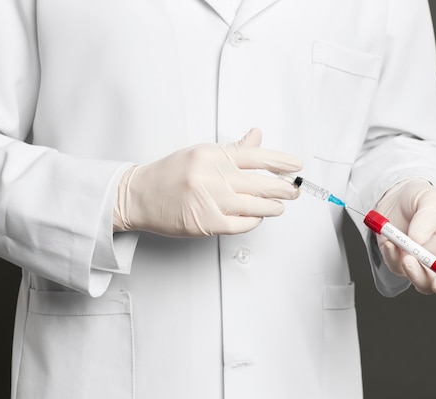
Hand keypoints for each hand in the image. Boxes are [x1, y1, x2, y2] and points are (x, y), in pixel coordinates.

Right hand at [113, 128, 302, 236]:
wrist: (139, 196)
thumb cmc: (170, 174)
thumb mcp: (201, 153)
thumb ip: (233, 149)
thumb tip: (257, 137)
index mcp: (212, 156)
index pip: (256, 156)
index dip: (281, 162)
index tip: (296, 166)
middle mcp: (212, 177)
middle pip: (261, 184)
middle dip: (284, 189)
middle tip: (295, 190)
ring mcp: (210, 202)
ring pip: (256, 206)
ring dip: (273, 207)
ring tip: (279, 205)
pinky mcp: (207, 223)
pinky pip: (242, 224)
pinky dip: (254, 220)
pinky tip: (258, 216)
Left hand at [373, 179, 435, 297]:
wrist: (396, 199)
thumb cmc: (422, 200)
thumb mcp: (429, 199)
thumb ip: (426, 218)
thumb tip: (417, 241)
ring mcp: (421, 266)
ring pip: (423, 284)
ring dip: (416, 275)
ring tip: (408, 257)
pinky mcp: (400, 265)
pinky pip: (397, 269)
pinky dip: (393, 258)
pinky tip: (390, 243)